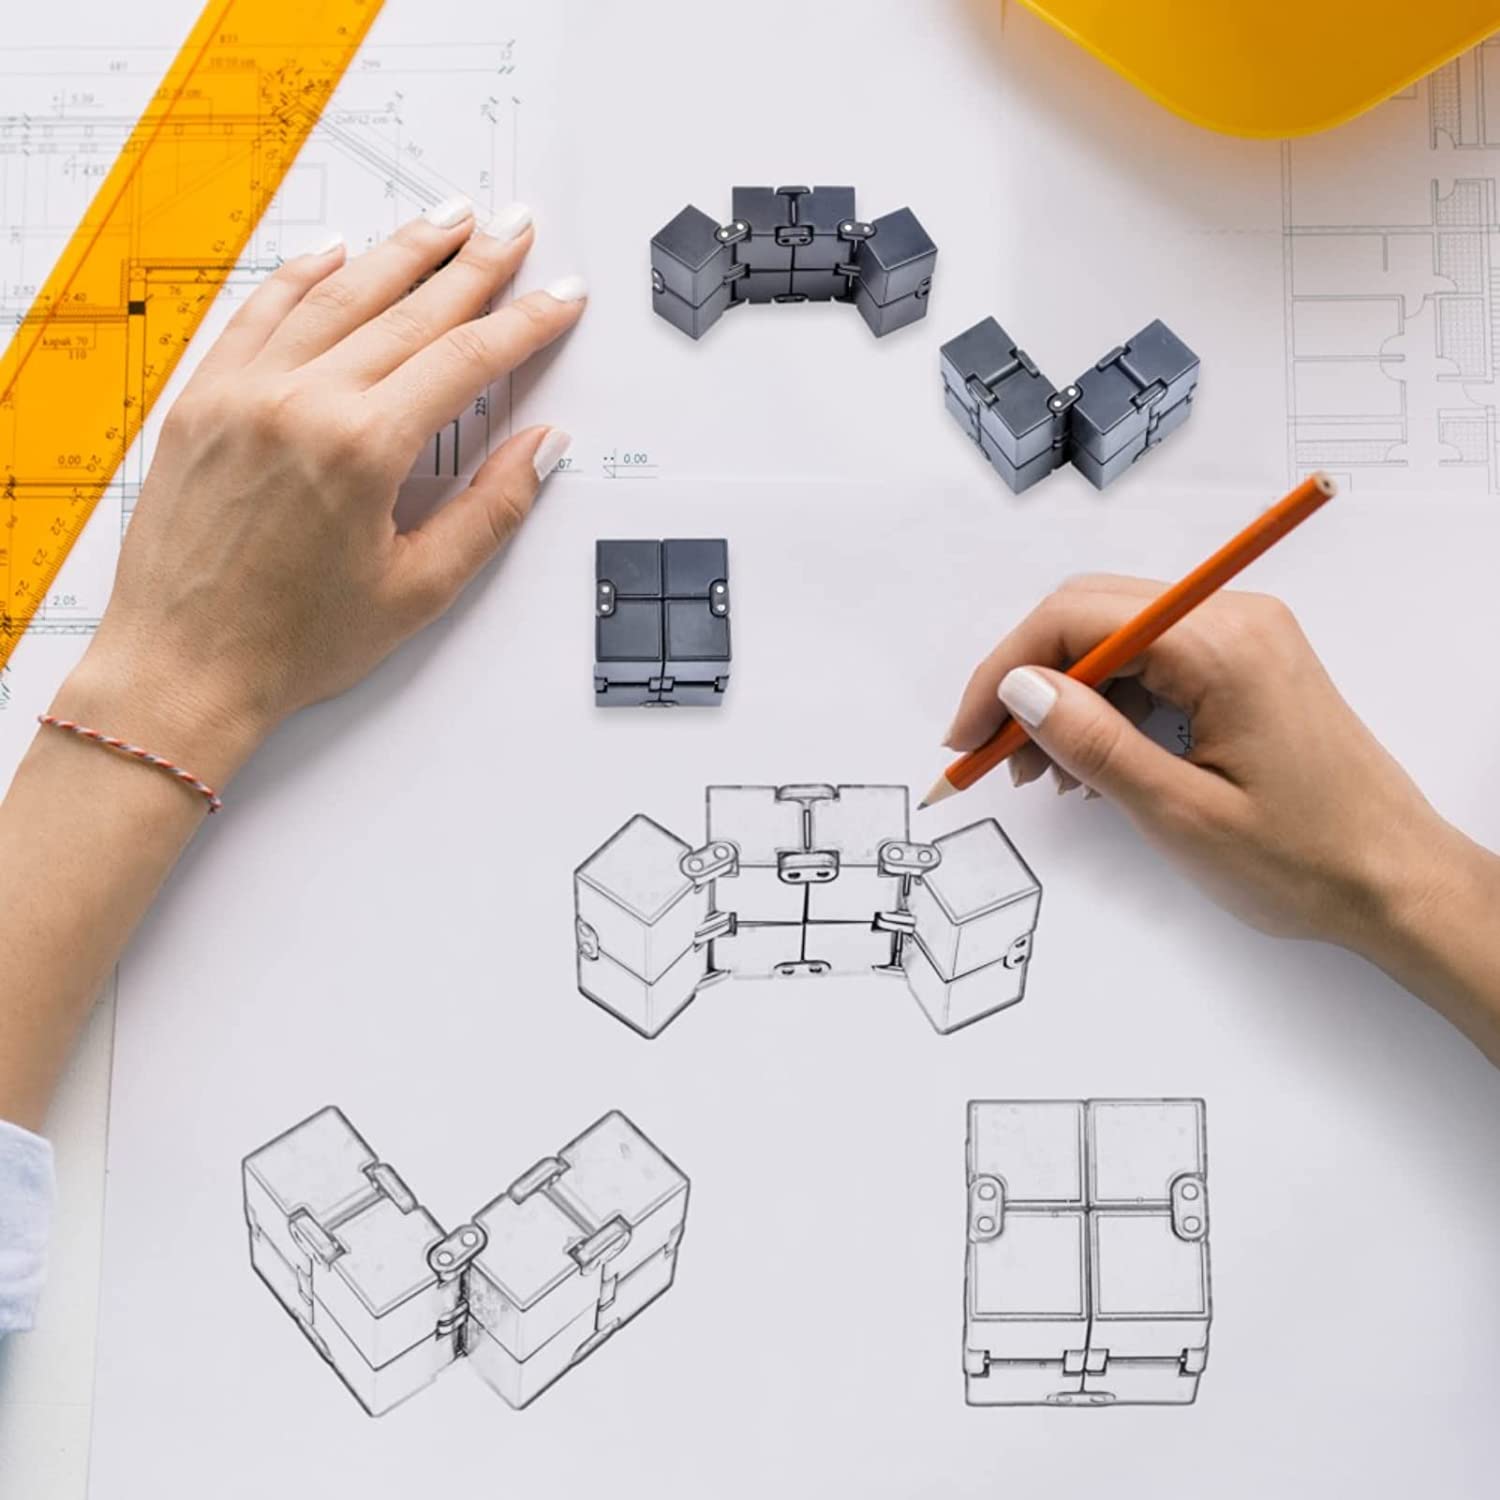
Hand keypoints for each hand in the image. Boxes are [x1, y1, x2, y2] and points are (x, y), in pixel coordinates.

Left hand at [57, 197, 582, 781]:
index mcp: (361, 449)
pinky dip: (303, 274)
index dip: (524, 323)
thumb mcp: (418, 589)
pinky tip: (339, 252)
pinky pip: (260, 311)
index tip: (559, 296)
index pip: (465, 360)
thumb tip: (543, 447)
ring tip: (448, 219)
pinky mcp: (203, 398)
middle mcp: (299, 401)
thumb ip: (491, 509)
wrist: (183, 667)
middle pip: (408, 310)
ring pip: (337, 294)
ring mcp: (243, 391)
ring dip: (400, 251)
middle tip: (514, 228)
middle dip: (473, 265)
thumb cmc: (293, 642)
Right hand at [943, 575, 1462, 953]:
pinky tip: (1089, 764)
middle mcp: (1233, 619)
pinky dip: (1106, 706)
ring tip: (1040, 774)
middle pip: (1090, 616)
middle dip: (1027, 682)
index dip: (1004, 670)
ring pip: (1114, 641)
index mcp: (1222, 644)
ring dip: (1063, 697)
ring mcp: (1242, 638)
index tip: (967, 736)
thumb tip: (1019, 689)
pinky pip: (1150, 664)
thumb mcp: (1182, 814)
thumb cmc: (1309, 860)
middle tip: (991, 756)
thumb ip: (1095, 743)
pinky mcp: (1244, 665)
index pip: (1077, 618)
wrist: (1399, 884)